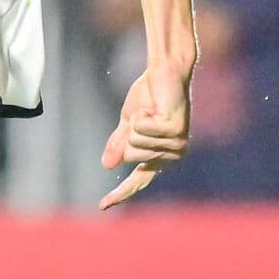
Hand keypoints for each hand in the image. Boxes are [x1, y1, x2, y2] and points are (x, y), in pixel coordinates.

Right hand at [99, 63, 190, 208]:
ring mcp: (176, 145)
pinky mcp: (175, 131)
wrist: (165, 72)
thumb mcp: (128, 123)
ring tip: (151, 110)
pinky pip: (142, 130)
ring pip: (136, 144)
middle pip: (131, 156)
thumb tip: (107, 165)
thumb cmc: (150, 95)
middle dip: (129, 133)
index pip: (138, 181)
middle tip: (144, 115)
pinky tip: (155, 107)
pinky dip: (141, 115)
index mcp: (161, 157)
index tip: (101, 206)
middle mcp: (172, 155)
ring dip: (136, 122)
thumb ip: (120, 144)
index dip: (119, 194)